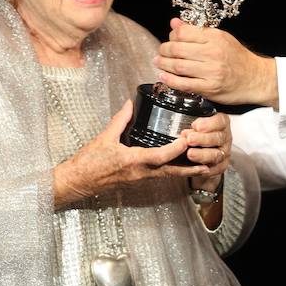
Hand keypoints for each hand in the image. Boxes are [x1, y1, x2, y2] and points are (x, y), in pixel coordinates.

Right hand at [53, 100, 208, 207]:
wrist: (77, 181)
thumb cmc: (89, 162)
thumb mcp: (104, 137)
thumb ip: (120, 120)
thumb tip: (130, 103)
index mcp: (132, 161)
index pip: (159, 157)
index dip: (176, 149)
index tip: (188, 139)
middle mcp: (140, 173)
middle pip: (171, 171)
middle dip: (190, 165)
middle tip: (207, 158)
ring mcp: (140, 179)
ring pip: (168, 176)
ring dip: (185, 170)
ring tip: (203, 165)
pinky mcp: (138, 180)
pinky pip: (160, 176)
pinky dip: (174, 171)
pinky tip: (182, 166)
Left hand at [154, 18, 278, 106]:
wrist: (256, 78)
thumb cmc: (238, 58)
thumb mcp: (221, 38)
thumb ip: (197, 31)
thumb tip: (175, 23)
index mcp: (215, 38)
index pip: (183, 33)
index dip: (172, 36)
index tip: (170, 39)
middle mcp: (212, 53)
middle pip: (177, 49)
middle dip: (164, 50)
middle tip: (161, 52)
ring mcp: (211, 71)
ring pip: (178, 66)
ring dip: (163, 64)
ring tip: (159, 63)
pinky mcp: (209, 87)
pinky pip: (184, 84)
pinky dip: (170, 80)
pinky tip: (163, 77)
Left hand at [184, 112, 231, 188]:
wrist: (202, 150)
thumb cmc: (197, 132)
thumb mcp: (196, 121)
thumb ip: (190, 116)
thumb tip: (179, 111)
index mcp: (221, 123)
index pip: (220, 121)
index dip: (209, 124)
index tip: (196, 125)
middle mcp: (225, 137)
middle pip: (218, 138)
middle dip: (203, 139)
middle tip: (190, 139)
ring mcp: (224, 153)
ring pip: (216, 155)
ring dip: (202, 155)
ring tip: (190, 154)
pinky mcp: (221, 166)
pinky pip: (215, 169)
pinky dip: (205, 169)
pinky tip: (196, 167)